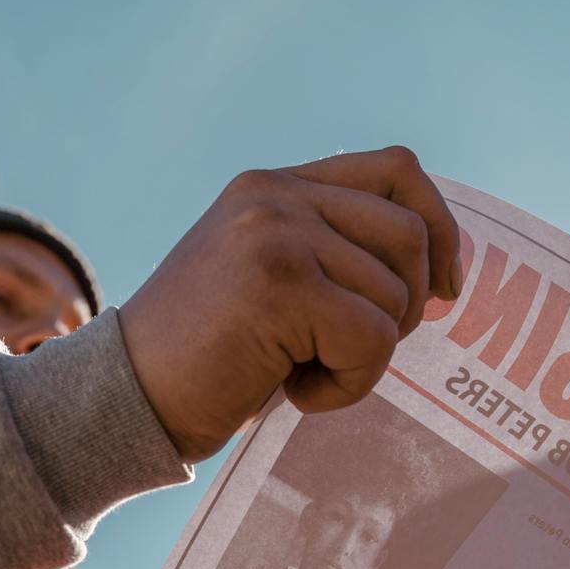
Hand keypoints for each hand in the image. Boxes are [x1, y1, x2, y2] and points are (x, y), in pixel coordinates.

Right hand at [118, 146, 461, 461]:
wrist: (125, 399)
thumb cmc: (205, 358)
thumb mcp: (269, 280)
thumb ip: (332, 250)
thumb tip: (441, 266)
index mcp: (274, 185)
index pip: (397, 169)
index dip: (439, 227)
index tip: (445, 289)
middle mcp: (275, 195)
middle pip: (409, 234)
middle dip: (408, 306)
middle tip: (353, 349)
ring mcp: (276, 235)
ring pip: (396, 295)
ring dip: (367, 357)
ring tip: (304, 373)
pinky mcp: (280, 287)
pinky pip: (373, 340)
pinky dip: (349, 385)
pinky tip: (296, 393)